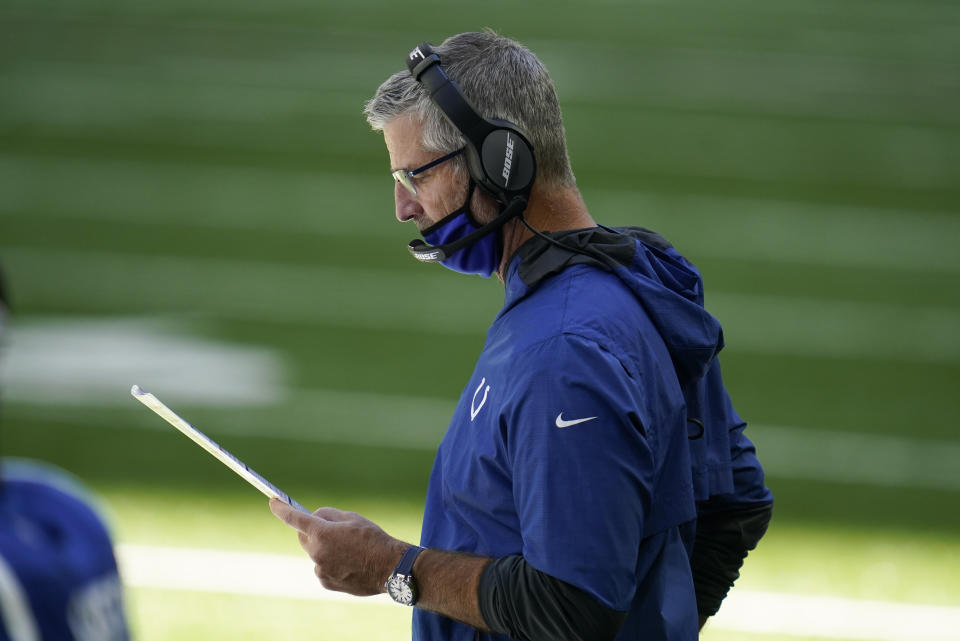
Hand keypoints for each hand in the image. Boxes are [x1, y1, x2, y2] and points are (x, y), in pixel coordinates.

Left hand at [269, 498, 407, 596]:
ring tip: (348, 550)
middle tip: (331, 529)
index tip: (273, 502)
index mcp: (322, 532)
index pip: (294, 518)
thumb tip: (313, 517)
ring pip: (314, 553)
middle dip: (312, 531)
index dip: (281, 509)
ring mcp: (320, 569)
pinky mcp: (325, 582)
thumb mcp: (352, 517)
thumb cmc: (373, 539)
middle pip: (304, 536)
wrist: (389, 568)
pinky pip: (322, 567)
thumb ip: (328, 515)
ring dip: (324, 548)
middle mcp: (316, 552)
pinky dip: (330, 562)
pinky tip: (349, 563)